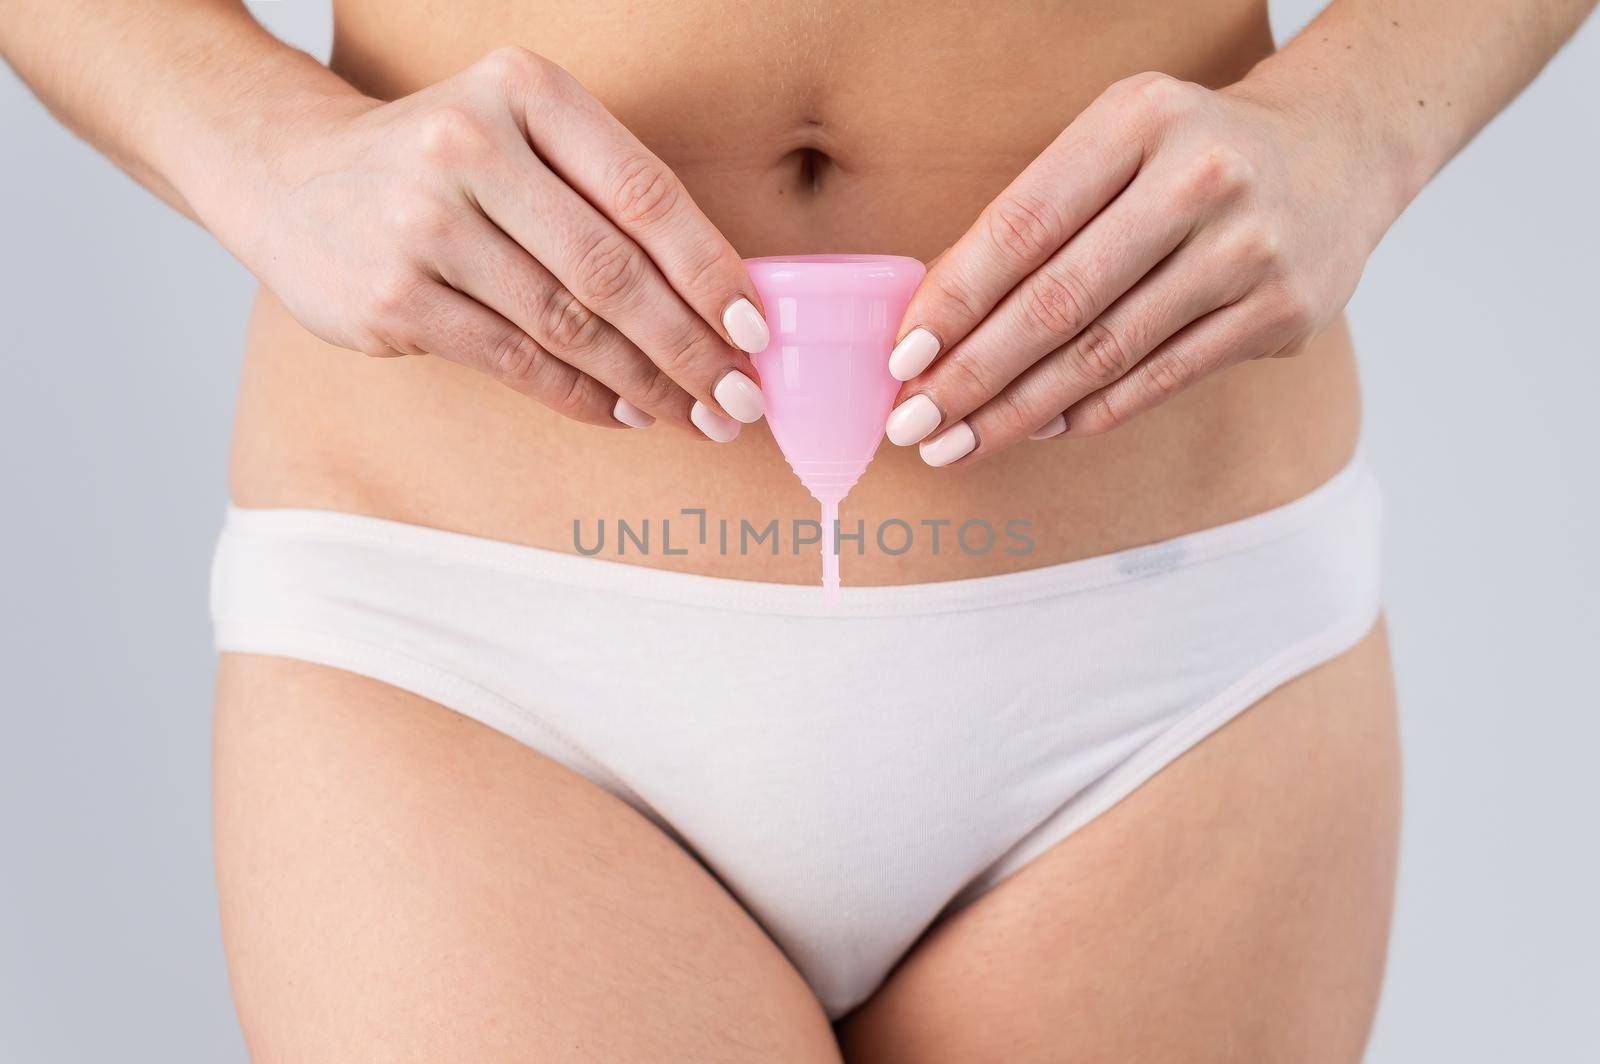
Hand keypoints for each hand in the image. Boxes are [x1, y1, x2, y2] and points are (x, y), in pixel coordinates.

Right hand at [219, 47, 768, 439]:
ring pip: (567, 326)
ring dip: (644, 382)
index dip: (711, 271)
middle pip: (612, 270)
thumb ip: (608, 192)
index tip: (756, 330)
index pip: (645, 193)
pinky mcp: (394, 298)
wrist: (293, 177)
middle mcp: (469, 148)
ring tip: (694, 415)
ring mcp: (424, 226)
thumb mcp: (522, 134)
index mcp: (524, 91)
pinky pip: (515, 361)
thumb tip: (722, 299)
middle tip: (739, 397)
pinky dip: (580, 396)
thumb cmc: (444, 164)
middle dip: (689, 346)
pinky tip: (624, 413)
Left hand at [882, 71, 1397, 465]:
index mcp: (1139, 119)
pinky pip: (1161, 379)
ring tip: (958, 443)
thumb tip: (932, 322)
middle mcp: (1202, 179)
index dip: (955, 301)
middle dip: (973, 375)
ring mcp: (1249, 250)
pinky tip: (1038, 430)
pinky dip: (1091, 413)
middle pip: (1059, 301)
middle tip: (913, 425)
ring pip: (1106, 353)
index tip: (900, 359)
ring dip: (1019, 411)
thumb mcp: (1112, 146)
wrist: (1336, 153)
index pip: (1023, 226)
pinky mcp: (1280, 314)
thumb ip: (1032, 220)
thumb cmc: (1186, 156)